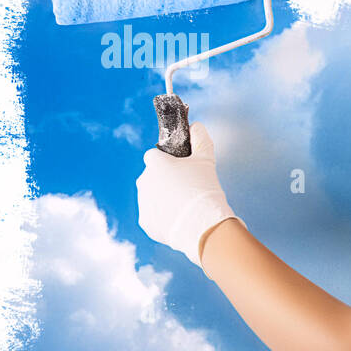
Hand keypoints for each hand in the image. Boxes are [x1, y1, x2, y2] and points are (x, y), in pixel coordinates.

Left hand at [136, 121, 246, 271]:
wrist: (203, 224)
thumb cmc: (205, 189)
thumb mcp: (206, 160)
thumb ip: (200, 139)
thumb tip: (196, 126)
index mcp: (155, 163)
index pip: (153, 156)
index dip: (167, 161)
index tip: (180, 169)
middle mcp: (144, 181)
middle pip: (152, 177)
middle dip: (164, 181)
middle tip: (186, 189)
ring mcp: (143, 202)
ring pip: (151, 196)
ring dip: (163, 198)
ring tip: (185, 206)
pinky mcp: (145, 222)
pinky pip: (153, 216)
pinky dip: (163, 217)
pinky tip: (179, 219)